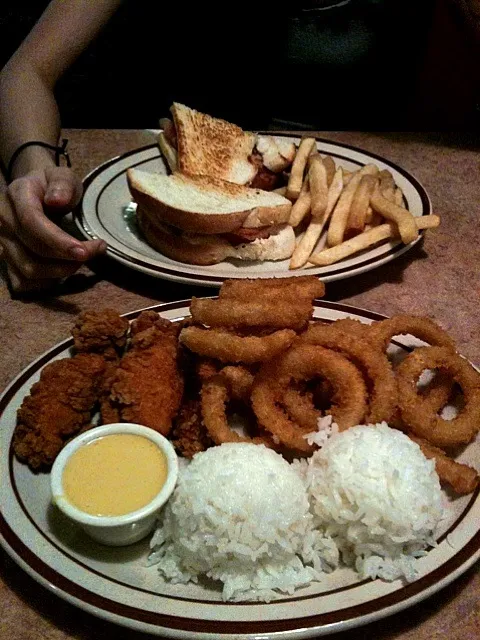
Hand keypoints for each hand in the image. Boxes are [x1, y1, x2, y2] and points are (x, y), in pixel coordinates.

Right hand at [0, 166, 105, 292]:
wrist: (36, 193)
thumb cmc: (53, 186)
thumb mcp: (62, 175)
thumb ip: (62, 184)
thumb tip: (57, 200)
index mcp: (17, 196)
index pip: (31, 222)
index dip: (58, 241)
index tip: (84, 251)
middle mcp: (5, 222)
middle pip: (33, 250)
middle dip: (68, 257)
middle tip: (94, 251)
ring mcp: (4, 243)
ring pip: (29, 270)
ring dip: (61, 271)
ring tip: (82, 261)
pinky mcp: (9, 261)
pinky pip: (24, 282)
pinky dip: (47, 283)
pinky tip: (65, 271)